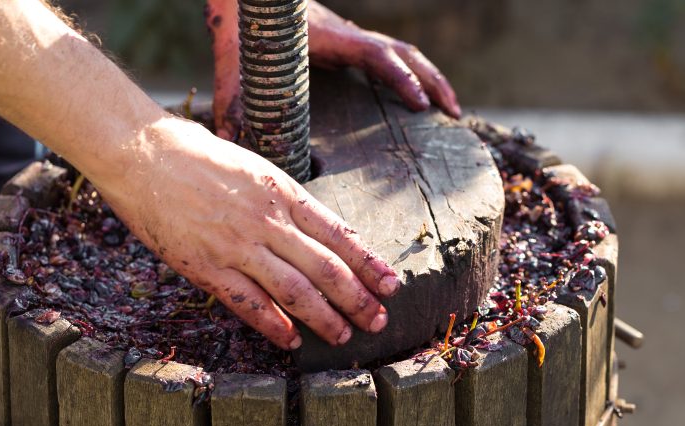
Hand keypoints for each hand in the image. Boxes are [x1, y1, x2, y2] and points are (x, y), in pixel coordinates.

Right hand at [93, 115, 400, 349]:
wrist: (140, 152)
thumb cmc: (198, 156)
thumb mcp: (255, 169)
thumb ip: (286, 202)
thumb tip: (321, 232)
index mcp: (282, 192)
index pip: (338, 235)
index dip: (368, 263)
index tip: (391, 284)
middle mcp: (266, 220)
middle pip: (325, 267)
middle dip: (358, 298)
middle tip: (379, 321)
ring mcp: (236, 245)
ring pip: (294, 290)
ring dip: (325, 317)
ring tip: (344, 335)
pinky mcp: (204, 265)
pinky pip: (247, 302)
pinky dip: (273, 324)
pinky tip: (292, 341)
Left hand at [204, 0, 461, 137]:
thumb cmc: (242, 26)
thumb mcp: (235, 62)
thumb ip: (233, 100)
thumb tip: (230, 139)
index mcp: (330, 40)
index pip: (377, 55)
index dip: (401, 78)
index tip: (421, 104)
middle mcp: (348, 37)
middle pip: (405, 53)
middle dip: (433, 81)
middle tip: (454, 113)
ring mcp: (352, 40)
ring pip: (404, 53)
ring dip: (430, 78)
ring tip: (450, 110)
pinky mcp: (349, 46)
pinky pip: (391, 59)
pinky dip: (412, 76)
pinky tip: (418, 101)